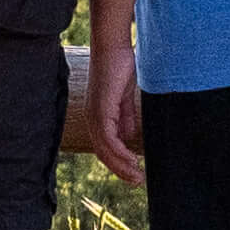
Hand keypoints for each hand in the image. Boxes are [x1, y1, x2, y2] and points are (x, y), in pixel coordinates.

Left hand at [91, 52, 146, 189]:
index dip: (118, 162)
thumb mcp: (124, 97)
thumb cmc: (120, 66)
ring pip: (105, 150)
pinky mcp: (101, 110)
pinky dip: (120, 152)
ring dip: (121, 165)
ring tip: (137, 176)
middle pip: (103, 153)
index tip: (134, 173)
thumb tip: (129, 137)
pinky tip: (132, 160)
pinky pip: (109, 138)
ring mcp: (95, 115)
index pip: (105, 147)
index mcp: (98, 116)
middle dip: (120, 170)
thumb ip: (126, 117)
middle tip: (137, 181)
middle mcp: (93, 119)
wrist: (113, 47)